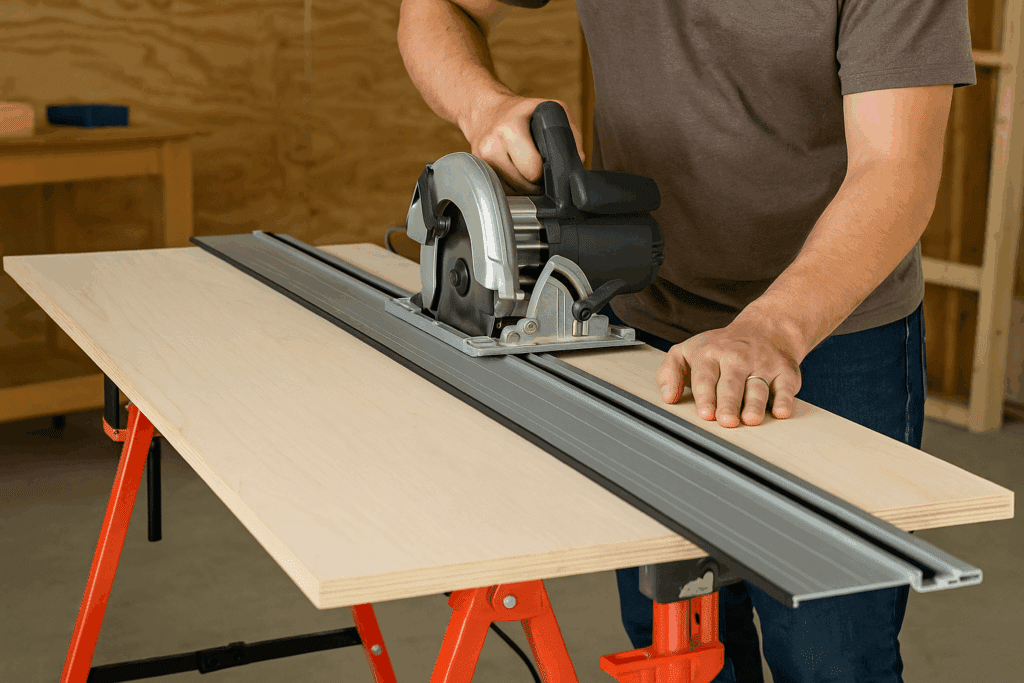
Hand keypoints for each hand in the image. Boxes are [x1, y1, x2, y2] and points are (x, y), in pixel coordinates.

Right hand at [461, 93, 585, 193]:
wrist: (485, 111)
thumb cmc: (521, 112)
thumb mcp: (549, 110)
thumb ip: (569, 133)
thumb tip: (578, 162)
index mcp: (509, 129)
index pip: (532, 170)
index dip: (544, 172)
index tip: (546, 164)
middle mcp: (492, 146)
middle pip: (524, 185)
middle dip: (536, 182)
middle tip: (539, 168)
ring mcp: (482, 160)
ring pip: (513, 192)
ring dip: (525, 186)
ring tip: (527, 169)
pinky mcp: (479, 170)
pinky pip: (503, 191)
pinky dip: (513, 187)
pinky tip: (516, 172)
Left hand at [655, 317, 802, 426]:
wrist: (764, 330)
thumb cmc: (719, 349)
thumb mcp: (687, 352)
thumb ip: (669, 372)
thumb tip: (667, 397)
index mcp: (710, 353)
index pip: (706, 376)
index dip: (706, 396)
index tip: (705, 413)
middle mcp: (737, 357)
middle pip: (732, 384)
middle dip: (729, 403)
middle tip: (726, 422)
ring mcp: (762, 363)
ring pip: (757, 387)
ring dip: (754, 404)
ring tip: (750, 420)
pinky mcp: (785, 371)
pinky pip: (786, 387)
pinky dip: (785, 400)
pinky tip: (781, 412)